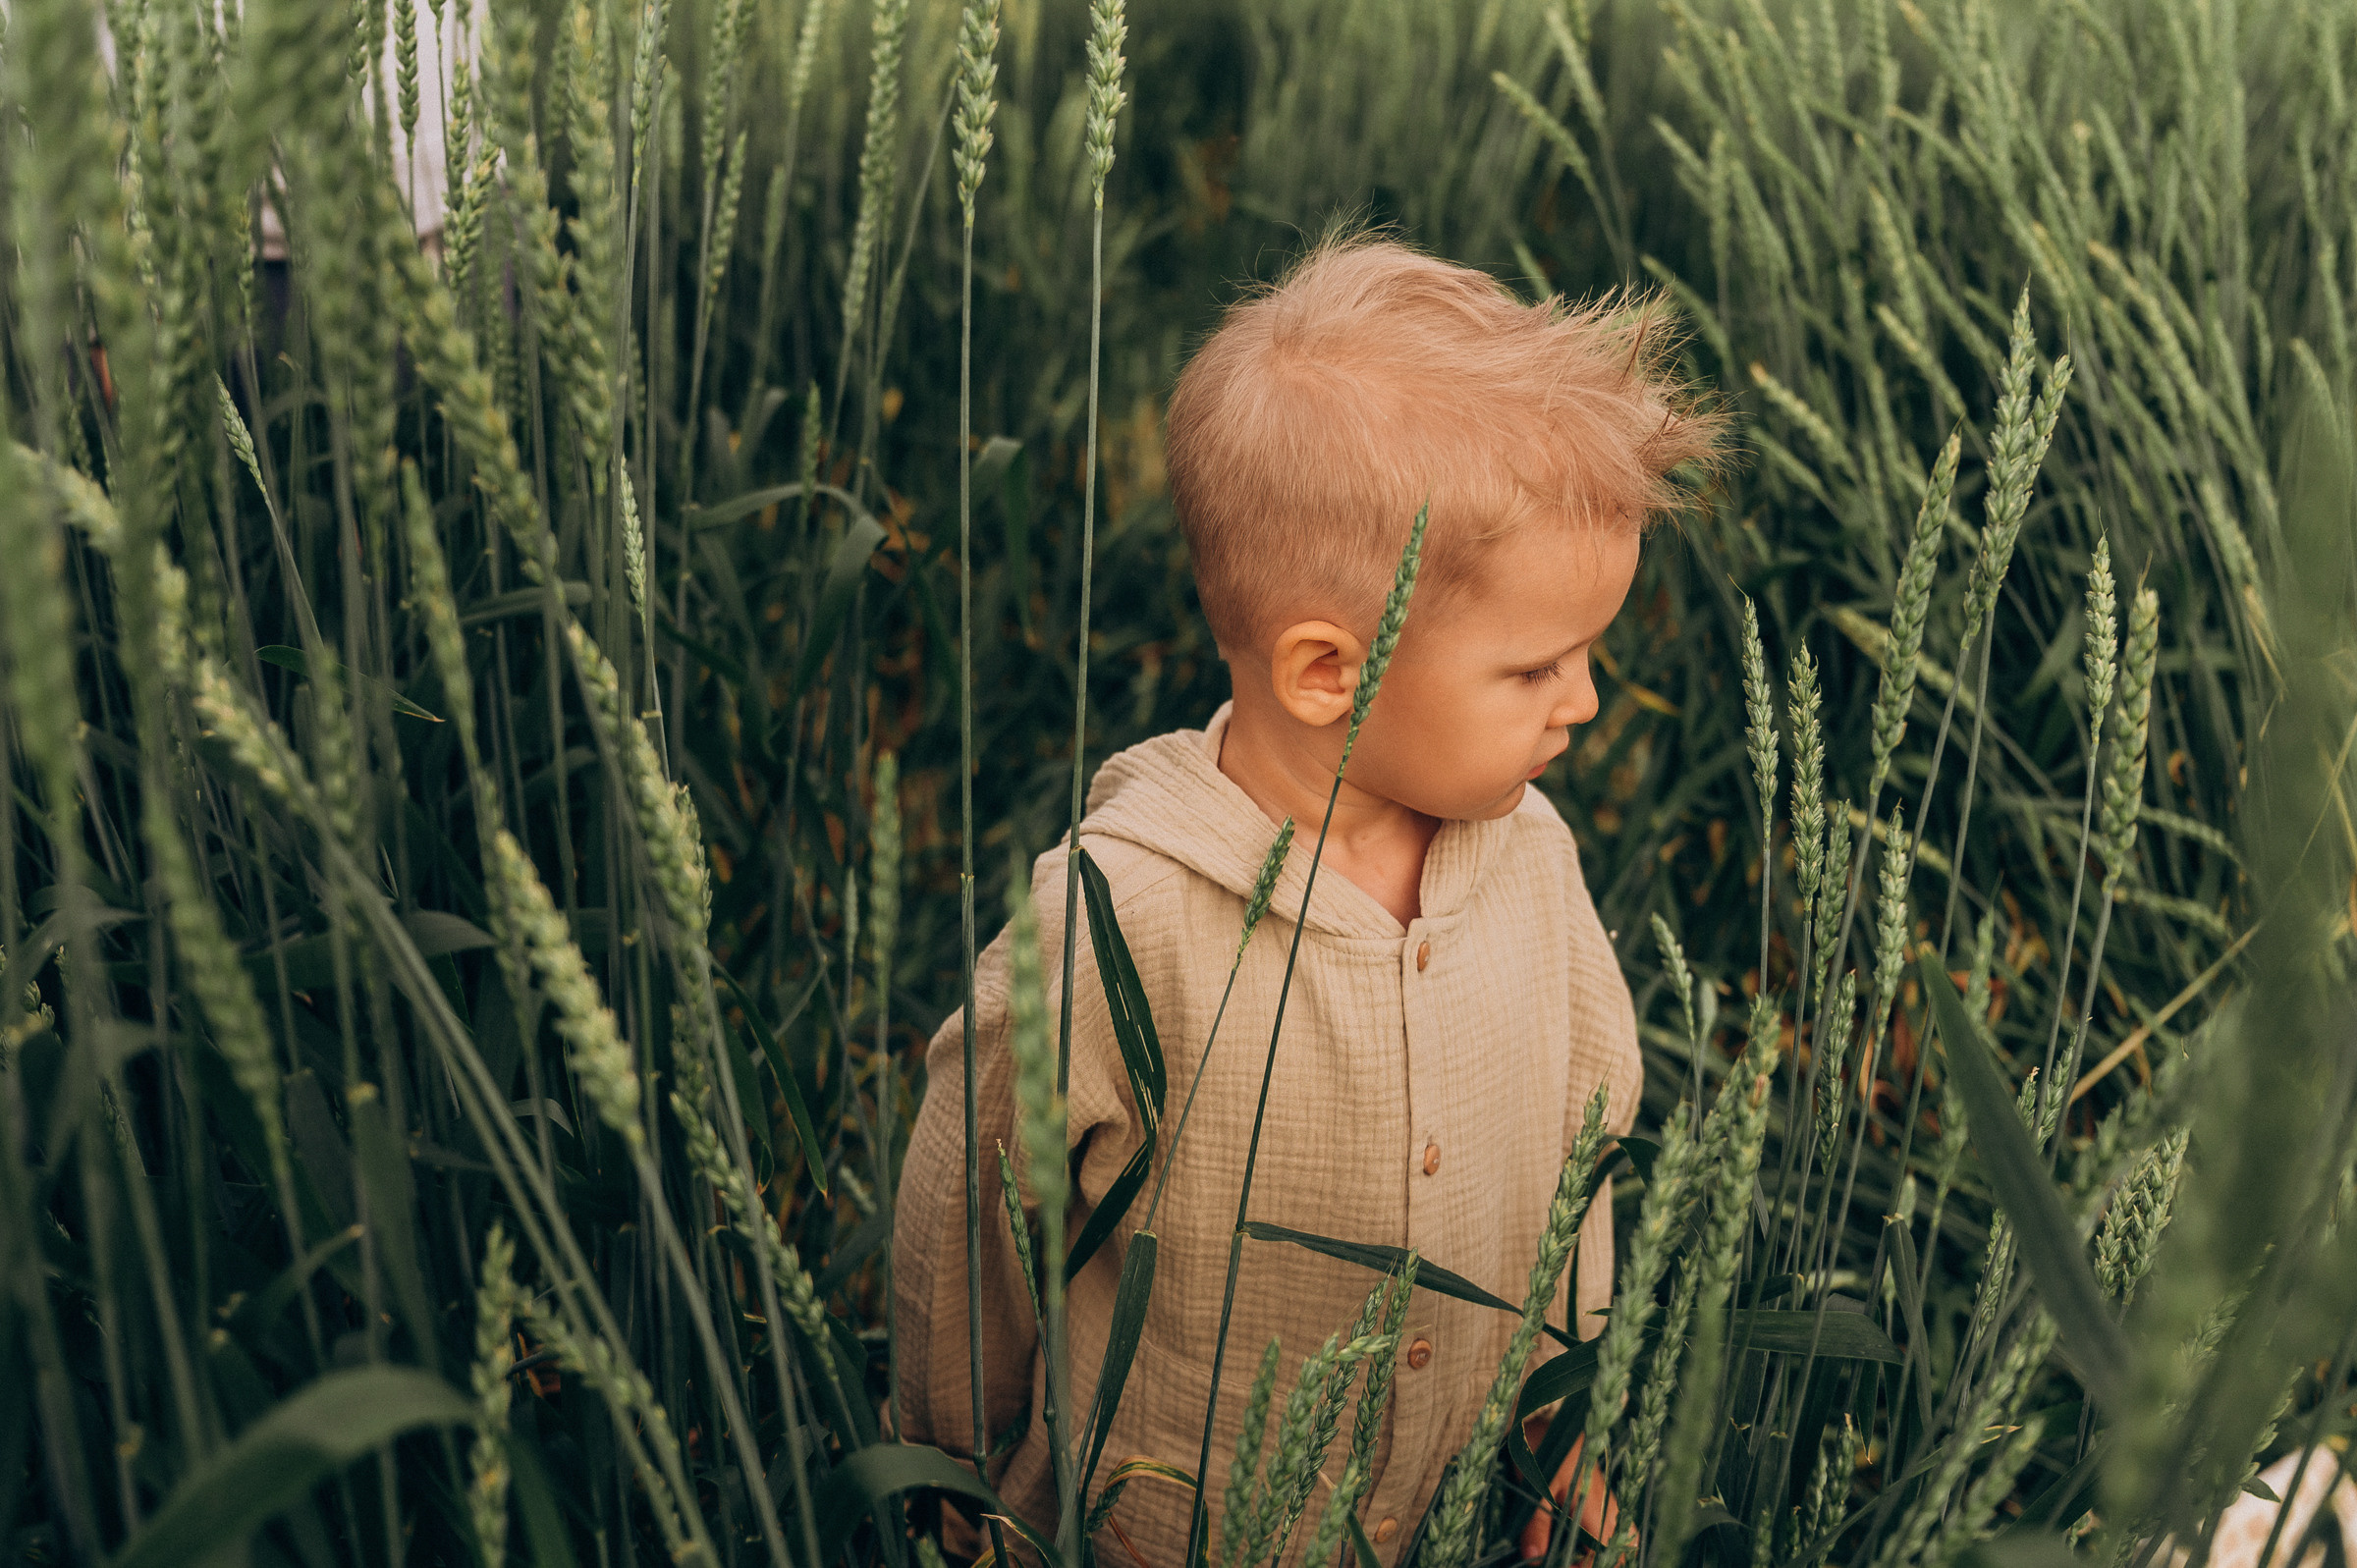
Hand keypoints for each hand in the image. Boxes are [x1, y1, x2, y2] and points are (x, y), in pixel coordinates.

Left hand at [1516, 1429, 1618, 1564]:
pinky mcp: (1595, 1494)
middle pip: (1619, 1549)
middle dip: (1597, 1563)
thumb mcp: (1536, 1488)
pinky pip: (1604, 1526)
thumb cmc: (1545, 1447)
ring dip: (1596, 1552)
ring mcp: (1604, 1501)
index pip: (1608, 1554)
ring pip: (1614, 1539)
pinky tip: (1568, 1540)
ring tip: (1570, 1556)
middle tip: (1568, 1564)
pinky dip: (1591, 1540)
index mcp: (1598, 1509)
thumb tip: (1533, 1559)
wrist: (1549, 1414)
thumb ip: (1536, 1526)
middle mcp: (1608, 1508)